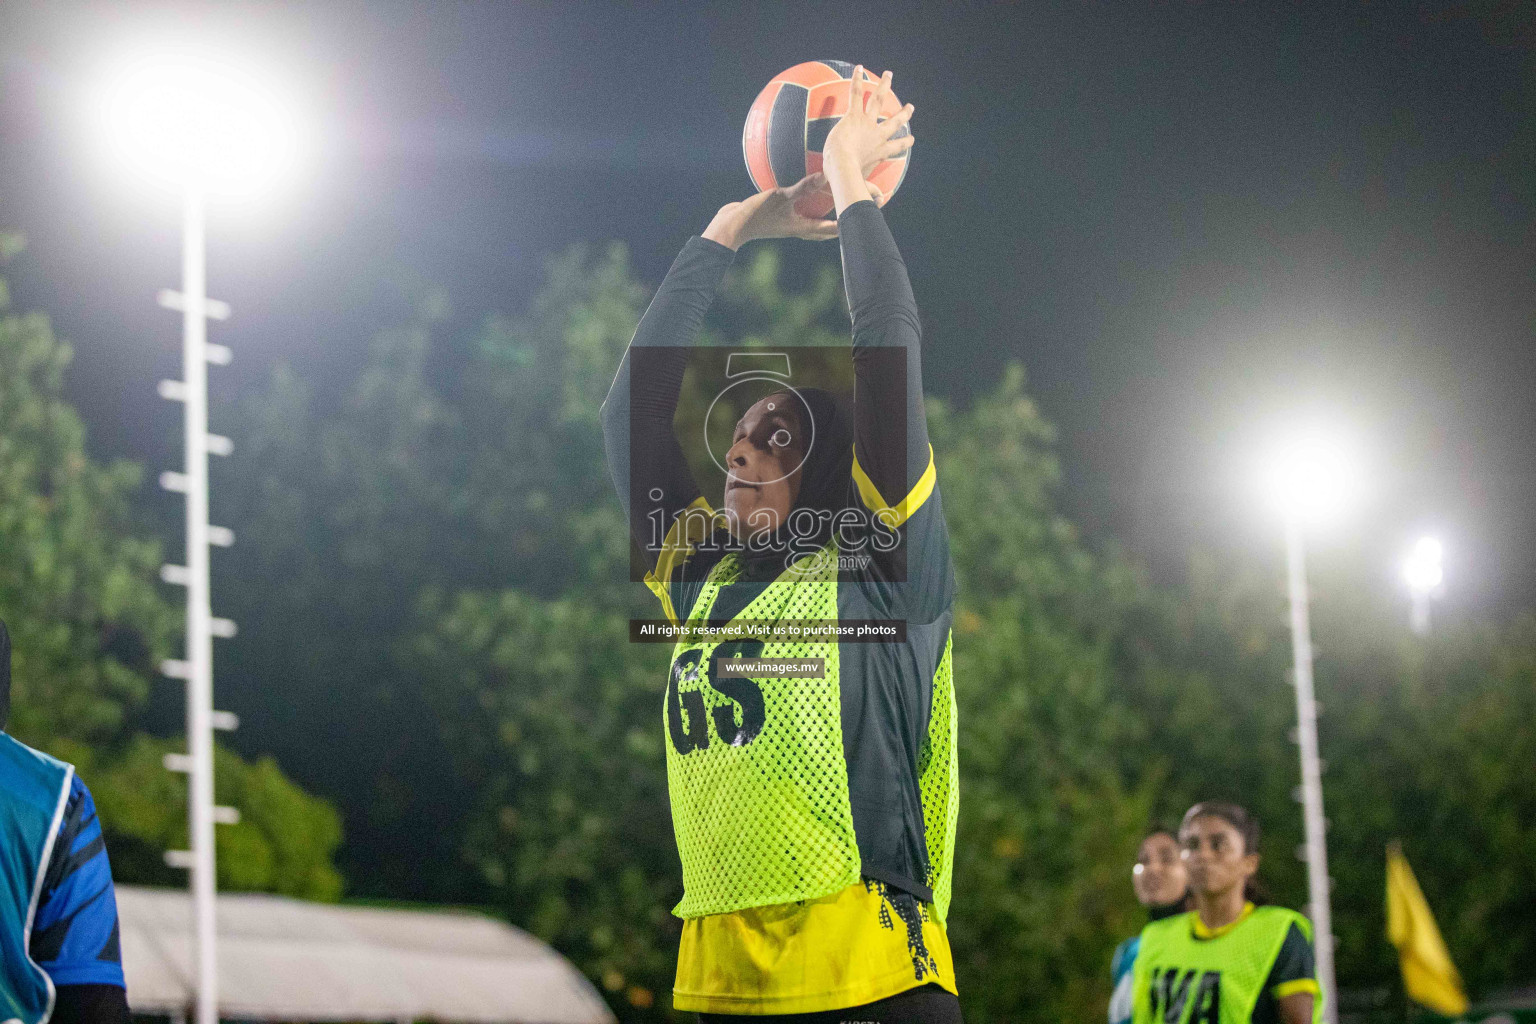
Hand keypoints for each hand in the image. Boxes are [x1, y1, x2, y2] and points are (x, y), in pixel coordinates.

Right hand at [702, 174, 841, 248]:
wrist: (732, 227)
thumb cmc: (755, 214)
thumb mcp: (779, 197)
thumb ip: (802, 187)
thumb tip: (823, 176)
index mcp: (801, 227)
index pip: (831, 228)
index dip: (847, 223)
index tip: (863, 217)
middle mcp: (798, 229)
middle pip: (826, 232)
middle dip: (841, 226)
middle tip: (855, 217)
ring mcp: (789, 226)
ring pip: (815, 226)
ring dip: (827, 221)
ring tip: (837, 212)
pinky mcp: (780, 221)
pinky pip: (801, 217)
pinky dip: (810, 211)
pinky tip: (807, 200)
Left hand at [822, 67, 913, 183]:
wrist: (842, 167)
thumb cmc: (848, 179)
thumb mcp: (862, 187)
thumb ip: (869, 193)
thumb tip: (878, 204)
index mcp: (881, 153)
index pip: (897, 148)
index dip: (904, 144)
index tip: (910, 140)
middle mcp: (878, 135)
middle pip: (894, 122)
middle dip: (903, 114)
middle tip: (910, 108)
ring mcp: (868, 124)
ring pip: (879, 101)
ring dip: (885, 87)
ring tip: (889, 75)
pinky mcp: (854, 116)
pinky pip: (856, 94)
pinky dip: (858, 80)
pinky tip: (859, 68)